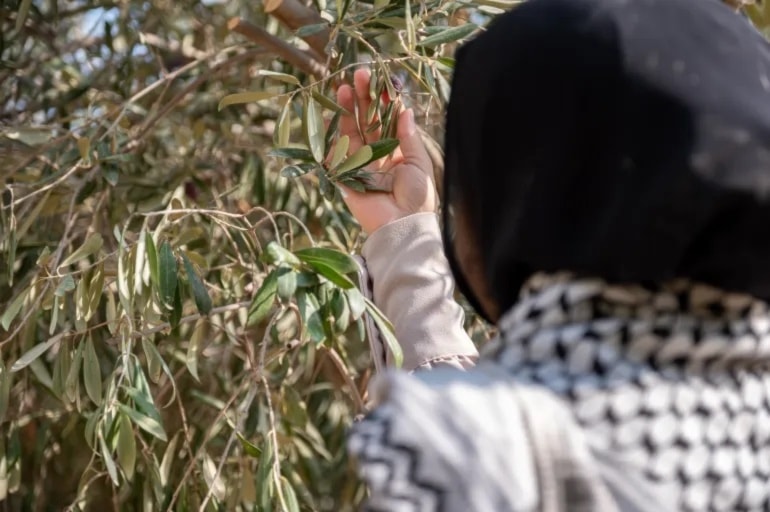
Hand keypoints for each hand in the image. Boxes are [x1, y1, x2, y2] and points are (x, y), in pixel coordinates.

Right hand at [335, 68, 436, 234]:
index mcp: (395, 149)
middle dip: (362, 98)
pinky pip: (336, 155)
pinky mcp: (345, 176)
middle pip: (366, 120)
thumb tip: (404, 109)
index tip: (381, 81)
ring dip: (346, 110)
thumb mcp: (418, 162)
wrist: (404, 226)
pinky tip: (331, 117)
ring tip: (343, 89)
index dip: (382, 101)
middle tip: (358, 75)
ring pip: (350, 132)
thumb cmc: (418, 197)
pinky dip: (332, 138)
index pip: (386, 119)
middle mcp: (376, 154)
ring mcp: (359, 164)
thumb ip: (408, 137)